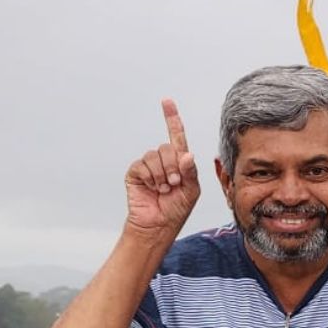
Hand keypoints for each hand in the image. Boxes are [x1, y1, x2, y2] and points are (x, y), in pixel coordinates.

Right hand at [123, 99, 199, 238]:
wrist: (158, 226)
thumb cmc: (176, 210)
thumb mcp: (191, 191)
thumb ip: (190, 172)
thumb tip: (187, 155)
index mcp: (179, 162)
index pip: (176, 135)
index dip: (172, 118)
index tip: (167, 102)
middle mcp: (163, 161)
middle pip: (167, 147)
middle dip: (172, 167)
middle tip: (174, 184)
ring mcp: (148, 166)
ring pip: (154, 155)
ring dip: (162, 174)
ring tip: (164, 189)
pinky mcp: (135, 173)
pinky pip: (142, 165)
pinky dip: (150, 178)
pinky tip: (152, 188)